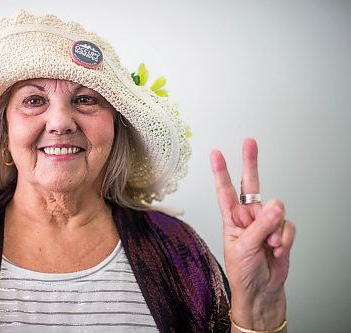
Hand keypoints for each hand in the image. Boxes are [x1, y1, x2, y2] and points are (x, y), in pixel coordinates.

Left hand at [210, 138, 294, 329]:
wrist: (261, 292)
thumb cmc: (243, 272)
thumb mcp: (244, 248)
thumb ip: (259, 226)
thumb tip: (275, 205)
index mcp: (231, 219)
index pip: (225, 191)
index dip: (221, 172)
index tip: (216, 154)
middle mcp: (248, 217)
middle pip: (252, 186)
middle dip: (250, 163)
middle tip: (250, 143)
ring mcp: (265, 223)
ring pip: (276, 209)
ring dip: (275, 229)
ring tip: (269, 246)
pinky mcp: (280, 232)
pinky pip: (288, 226)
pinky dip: (285, 240)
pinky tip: (278, 250)